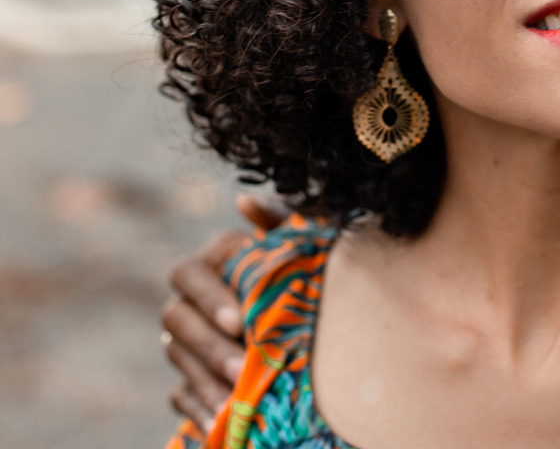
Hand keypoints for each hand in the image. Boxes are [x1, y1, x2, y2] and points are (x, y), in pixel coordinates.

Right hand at [162, 194, 286, 427]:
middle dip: (209, 345)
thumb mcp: (300, 245)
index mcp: (213, 263)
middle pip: (176, 320)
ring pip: (178, 358)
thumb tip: (246, 201)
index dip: (209, 297)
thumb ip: (280, 221)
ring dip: (206, 380)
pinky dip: (199, 408)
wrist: (316, 318)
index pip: (190, 274)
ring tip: (236, 401)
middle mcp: (190, 300)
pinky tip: (221, 423)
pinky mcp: (190, 376)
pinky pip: (181, 395)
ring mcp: (185, 340)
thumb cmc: (306, 270)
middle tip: (242, 367)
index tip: (240, 321)